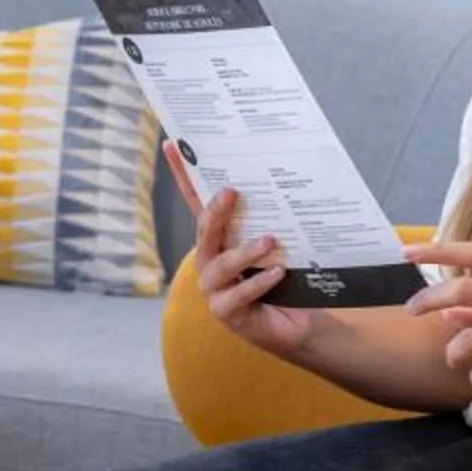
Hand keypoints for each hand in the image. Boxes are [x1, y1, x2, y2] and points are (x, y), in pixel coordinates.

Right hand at [166, 140, 317, 359]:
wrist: (298, 325)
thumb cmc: (286, 280)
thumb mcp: (279, 244)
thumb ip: (273, 218)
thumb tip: (288, 177)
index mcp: (219, 239)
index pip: (197, 203)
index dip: (182, 176)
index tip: (173, 144)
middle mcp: (211, 261)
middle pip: (205, 231)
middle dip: (215, 212)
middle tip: (231, 192)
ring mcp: (215, 289)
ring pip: (220, 264)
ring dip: (244, 251)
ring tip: (271, 241)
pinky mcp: (227, 313)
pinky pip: (238, 295)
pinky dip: (258, 283)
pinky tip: (278, 273)